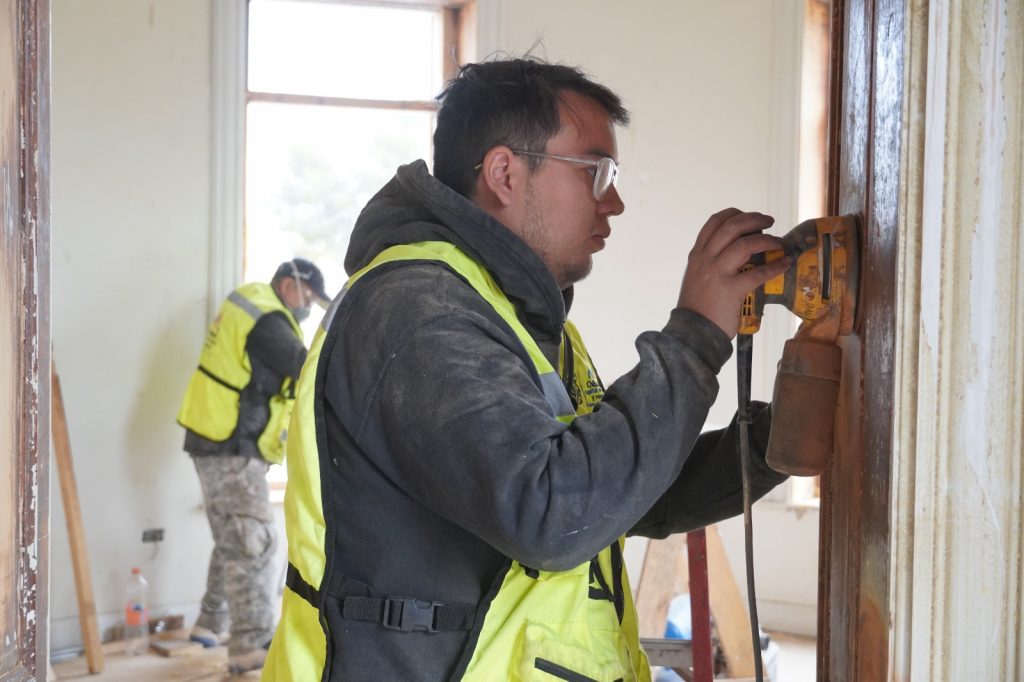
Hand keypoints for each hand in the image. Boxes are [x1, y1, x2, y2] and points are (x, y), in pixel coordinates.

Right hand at [677, 208, 791, 338]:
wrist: (691, 332)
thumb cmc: (696, 307)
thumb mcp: (696, 276)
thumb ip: (711, 263)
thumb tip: (737, 253)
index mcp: (698, 254)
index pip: (715, 221)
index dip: (735, 213)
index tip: (749, 217)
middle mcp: (706, 258)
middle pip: (733, 226)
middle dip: (755, 219)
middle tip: (769, 221)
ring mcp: (718, 273)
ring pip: (745, 244)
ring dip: (767, 240)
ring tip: (778, 243)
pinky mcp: (732, 289)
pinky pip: (759, 272)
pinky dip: (776, 266)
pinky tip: (785, 264)